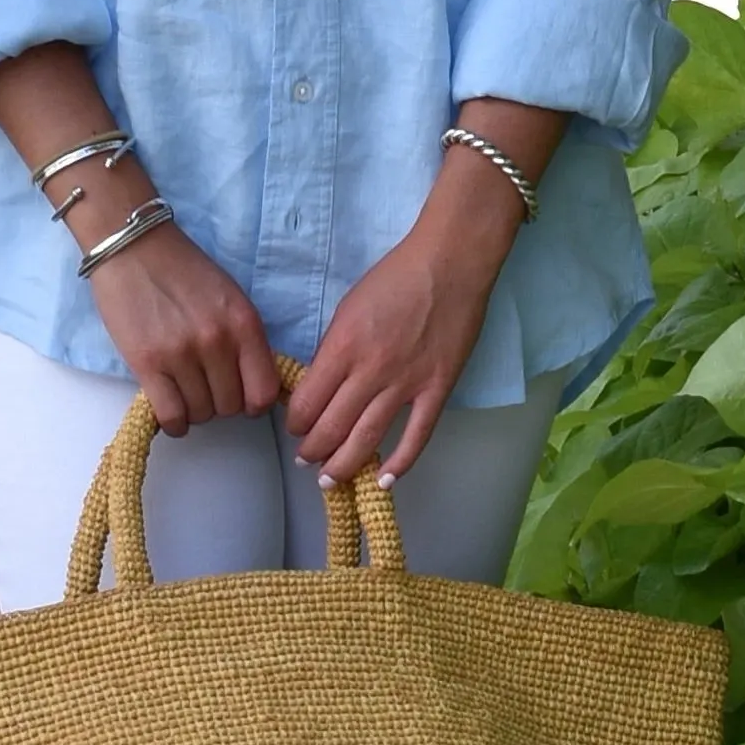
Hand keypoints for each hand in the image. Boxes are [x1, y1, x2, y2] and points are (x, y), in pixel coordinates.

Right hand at [91, 214, 285, 436]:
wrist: (133, 247)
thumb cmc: (183, 270)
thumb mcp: (230, 297)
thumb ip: (244, 339)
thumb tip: (253, 384)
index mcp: (244, 323)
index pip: (264, 391)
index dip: (254, 403)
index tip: (242, 398)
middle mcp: (217, 341)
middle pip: (230, 407)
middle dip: (220, 403)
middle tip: (205, 386)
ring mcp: (181, 354)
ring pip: (201, 413)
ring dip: (194, 409)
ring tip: (184, 389)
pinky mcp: (146, 363)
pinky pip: (171, 415)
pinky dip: (174, 421)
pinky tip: (170, 408)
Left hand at [288, 163, 514, 488]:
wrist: (450, 264)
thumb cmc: (394, 278)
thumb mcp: (347, 308)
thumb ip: (334, 349)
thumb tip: (321, 385)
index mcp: (342, 347)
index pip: (307, 402)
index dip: (295, 422)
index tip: (295, 428)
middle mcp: (370, 371)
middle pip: (332, 427)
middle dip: (313, 450)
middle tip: (307, 459)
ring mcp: (406, 384)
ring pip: (367, 438)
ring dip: (343, 464)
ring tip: (330, 479)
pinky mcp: (438, 388)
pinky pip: (417, 435)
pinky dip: (400, 463)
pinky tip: (383, 480)